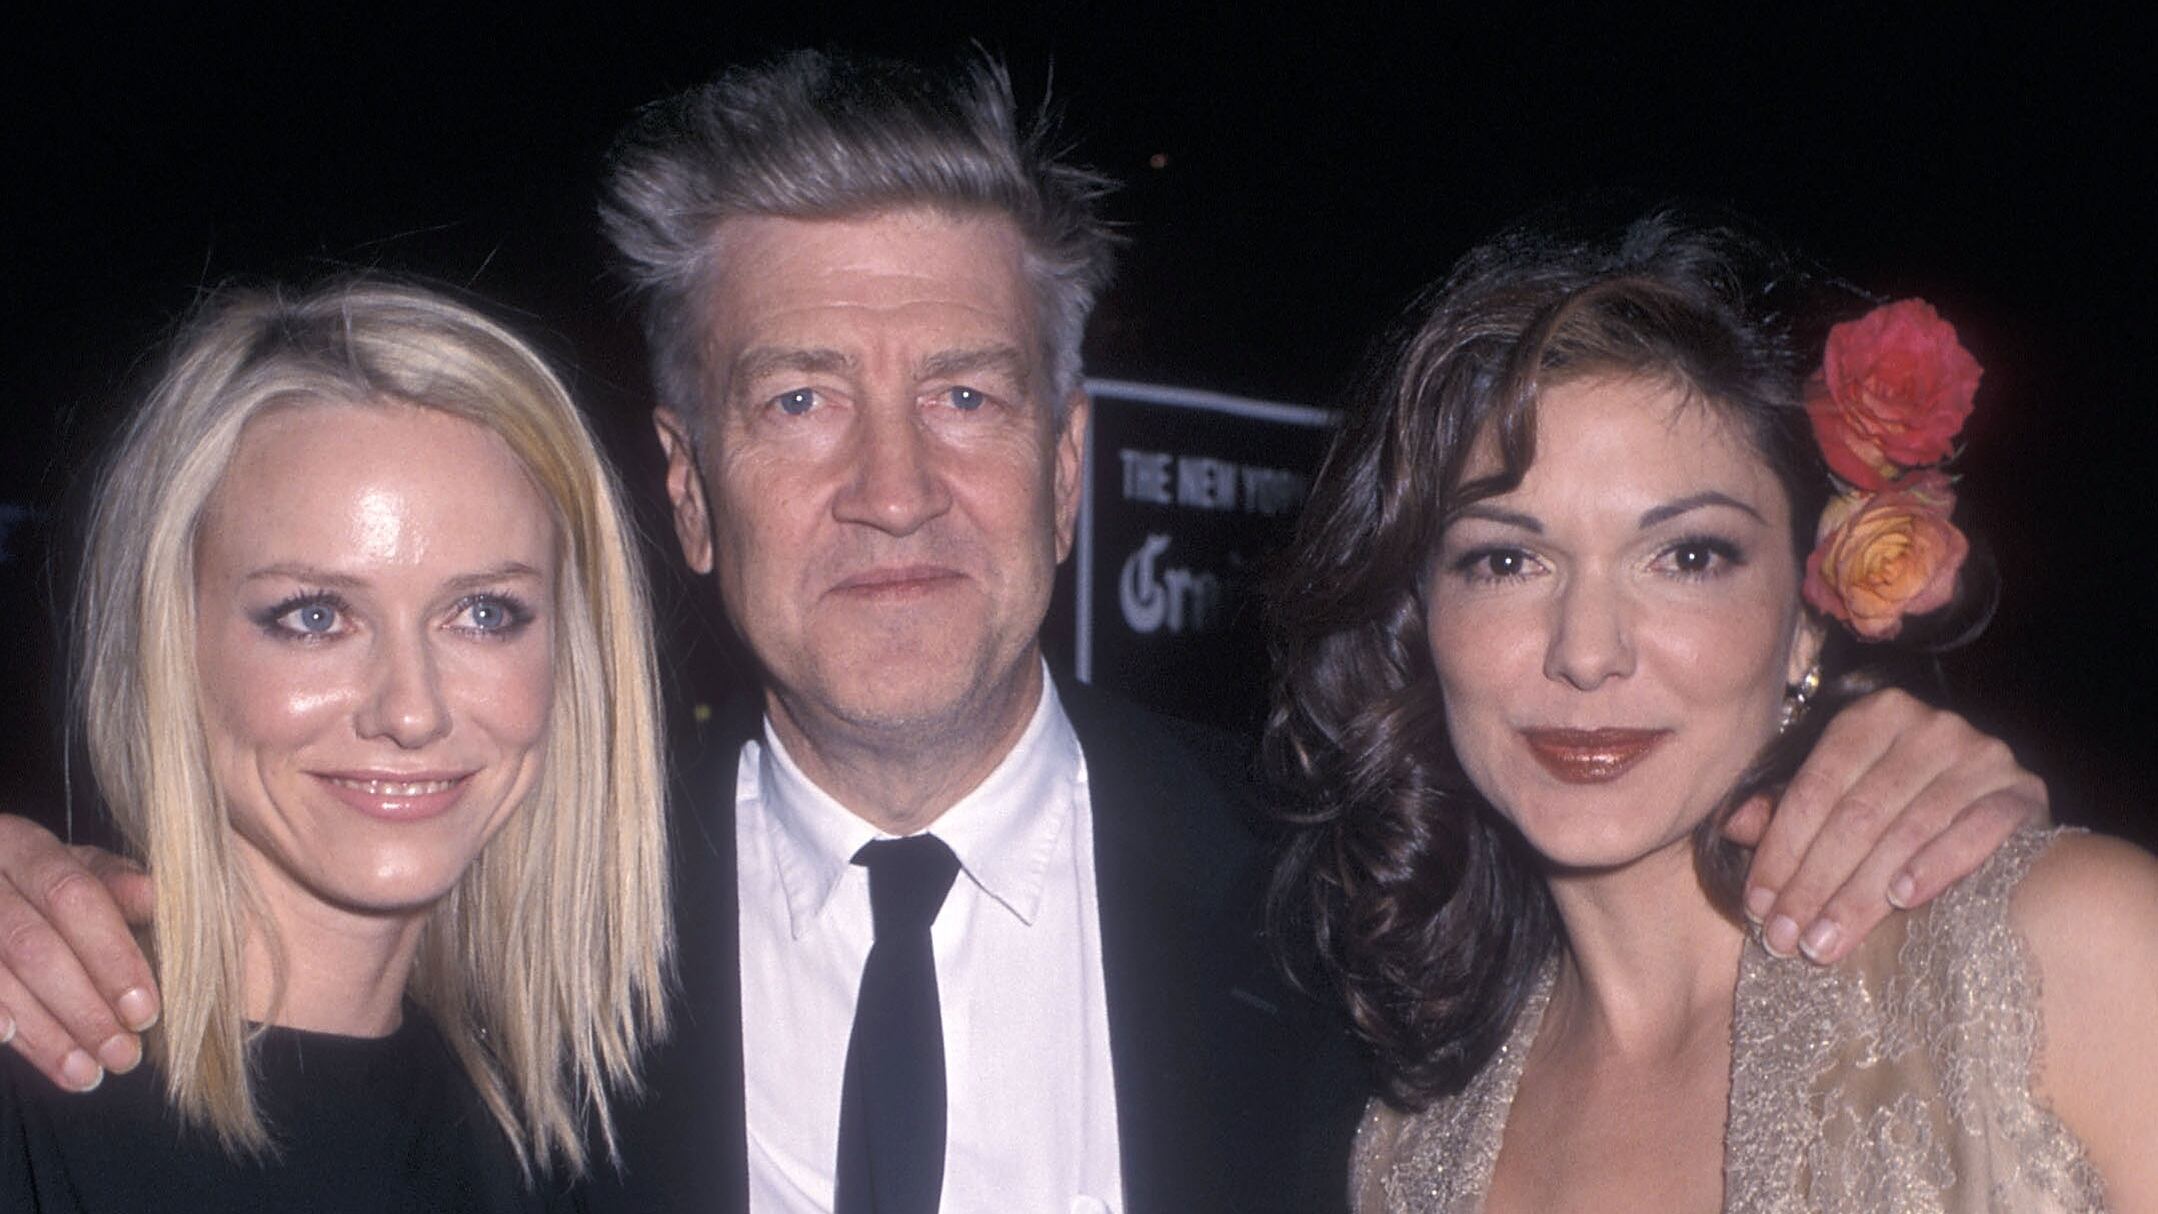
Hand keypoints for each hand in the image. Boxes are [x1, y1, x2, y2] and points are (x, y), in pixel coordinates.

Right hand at [0, 814, 158, 1090]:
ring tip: (88, 1074)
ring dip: (45, 1034)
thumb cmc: (43, 885)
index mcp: (23, 846)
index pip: (73, 897)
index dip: (111, 955)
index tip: (145, 1010)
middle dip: (84, 1008)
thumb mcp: (81, 873)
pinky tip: (13, 1044)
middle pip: (33, 946)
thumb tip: (157, 896)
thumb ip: (118, 887)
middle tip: (124, 1055)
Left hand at [1722, 688, 2045, 964]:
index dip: (1781, 850)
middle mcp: (1928, 726)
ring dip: (1860, 894)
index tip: (1758, 908)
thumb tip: (1732, 826)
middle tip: (1786, 939)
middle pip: (1857, 814)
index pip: (1816, 788)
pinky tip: (1903, 900)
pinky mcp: (2023, 791)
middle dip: (1814, 884)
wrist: (1998, 806)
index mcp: (1872, 716)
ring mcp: (1981, 754)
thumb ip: (1785, 810)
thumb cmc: (1898, 807)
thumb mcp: (1836, 800)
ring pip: (1905, 831)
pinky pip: (1974, 832)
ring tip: (1827, 941)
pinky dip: (1936, 866)